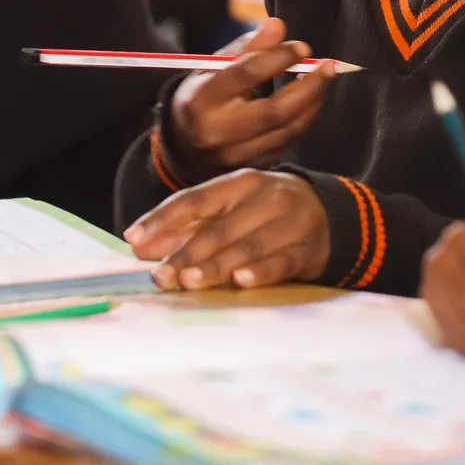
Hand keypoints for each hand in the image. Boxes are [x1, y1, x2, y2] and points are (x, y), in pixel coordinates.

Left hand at [124, 169, 329, 291]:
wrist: (330, 214)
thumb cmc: (266, 213)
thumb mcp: (231, 209)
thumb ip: (188, 227)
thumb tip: (142, 245)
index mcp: (240, 183)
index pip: (194, 200)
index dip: (162, 219)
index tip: (134, 239)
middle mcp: (265, 198)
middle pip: (218, 227)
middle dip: (186, 252)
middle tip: (161, 275)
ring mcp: (289, 223)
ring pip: (247, 246)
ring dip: (216, 265)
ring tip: (190, 281)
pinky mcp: (307, 250)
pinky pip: (281, 262)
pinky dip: (261, 271)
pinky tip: (242, 281)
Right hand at [167, 18, 335, 172]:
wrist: (184, 148)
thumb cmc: (203, 97)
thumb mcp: (213, 68)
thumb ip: (246, 48)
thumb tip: (278, 26)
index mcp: (201, 100)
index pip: (246, 74)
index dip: (279, 57)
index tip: (302, 47)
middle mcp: (216, 132)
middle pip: (275, 111)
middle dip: (309, 86)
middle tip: (328, 67)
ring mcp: (235, 156)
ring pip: (287, 130)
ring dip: (312, 103)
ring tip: (323, 81)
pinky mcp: (251, 169)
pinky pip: (287, 144)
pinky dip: (303, 121)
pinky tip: (309, 103)